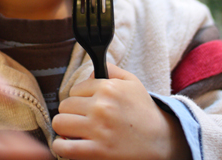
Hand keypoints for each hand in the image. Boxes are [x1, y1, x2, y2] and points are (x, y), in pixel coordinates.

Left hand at [52, 64, 190, 159]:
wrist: (161, 140)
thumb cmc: (144, 111)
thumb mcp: (132, 82)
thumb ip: (110, 70)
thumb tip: (90, 72)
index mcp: (108, 88)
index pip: (75, 89)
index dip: (79, 98)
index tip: (87, 105)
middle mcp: (101, 107)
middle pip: (65, 105)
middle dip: (71, 112)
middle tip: (81, 118)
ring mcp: (98, 130)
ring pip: (60, 122)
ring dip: (64, 127)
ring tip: (74, 130)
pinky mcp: (97, 152)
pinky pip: (64, 146)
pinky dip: (61, 146)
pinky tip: (67, 144)